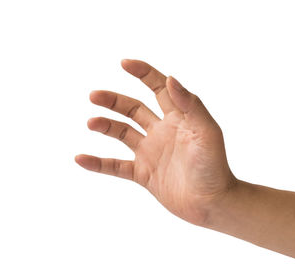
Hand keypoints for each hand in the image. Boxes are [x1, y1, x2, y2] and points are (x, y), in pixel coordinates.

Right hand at [75, 59, 236, 225]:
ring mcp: (151, 152)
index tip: (124, 63)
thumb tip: (170, 78)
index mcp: (178, 117)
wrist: (212, 203)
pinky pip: (116, 166)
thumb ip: (190, 105)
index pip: (158, 88)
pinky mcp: (144, 174)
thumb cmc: (214, 166)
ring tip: (91, 122)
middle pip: (133, 108)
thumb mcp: (206, 131)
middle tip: (94, 95)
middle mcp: (162, 131)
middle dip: (113, 100)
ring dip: (105, 126)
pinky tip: (80, 158)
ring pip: (122, 133)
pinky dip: (98, 163)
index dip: (143, 73)